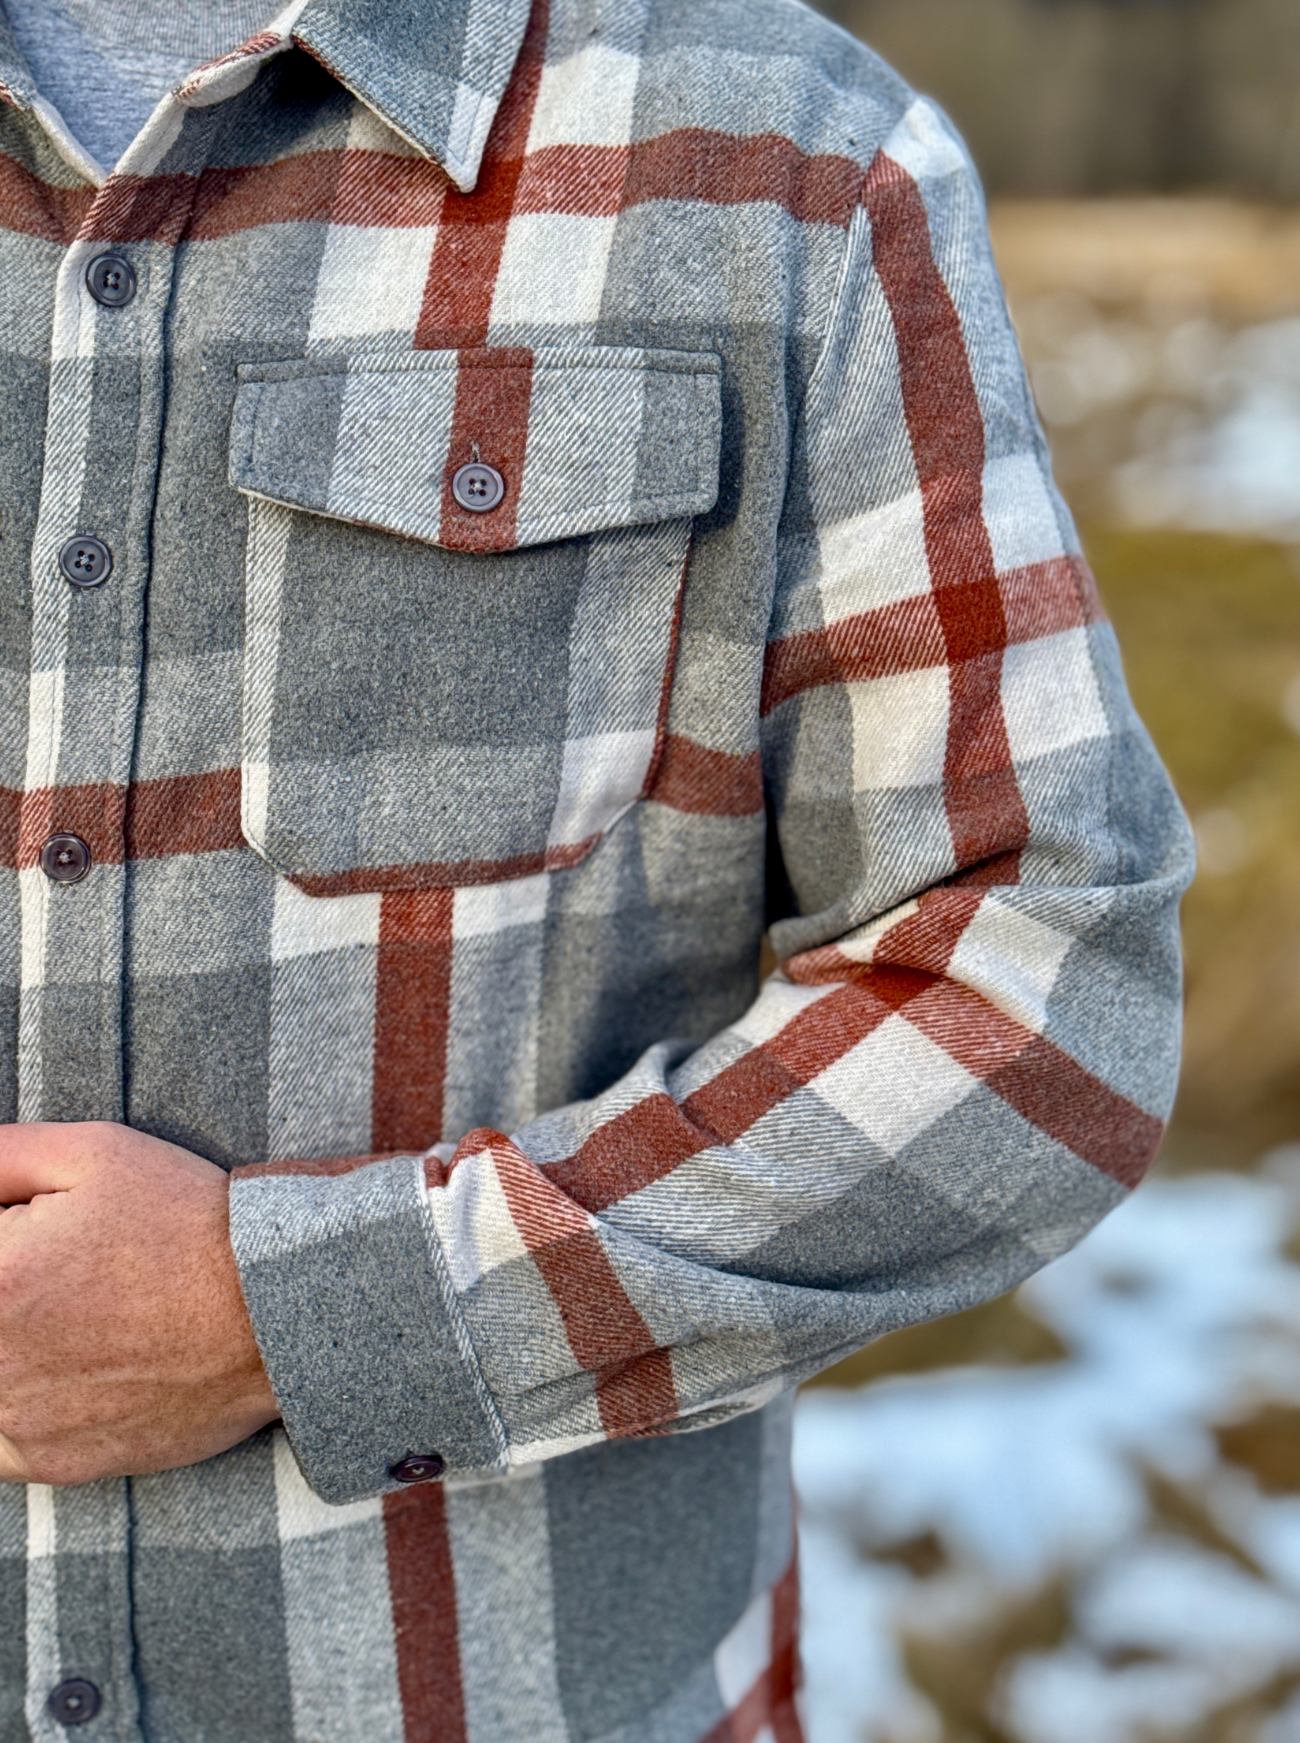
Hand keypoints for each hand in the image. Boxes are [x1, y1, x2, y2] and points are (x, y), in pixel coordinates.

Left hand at [0, 1122, 278, 1484]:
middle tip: (63, 1283)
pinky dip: (18, 1409)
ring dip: (9, 1351)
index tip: (34, 1242)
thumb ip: (0, 1157)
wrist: (275, 1309)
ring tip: (69, 1322)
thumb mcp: (94, 1153)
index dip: (8, 1242)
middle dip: (12, 1290)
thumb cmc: (190, 1225)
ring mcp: (16, 1419)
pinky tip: (68, 1369)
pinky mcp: (50, 1462)